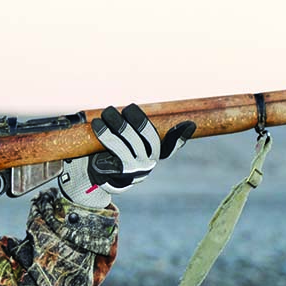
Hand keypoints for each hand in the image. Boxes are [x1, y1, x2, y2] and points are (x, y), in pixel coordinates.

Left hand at [58, 104, 194, 207]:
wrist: (105, 177)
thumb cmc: (121, 153)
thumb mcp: (135, 144)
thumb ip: (145, 133)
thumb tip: (180, 122)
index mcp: (156, 154)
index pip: (170, 145)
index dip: (180, 136)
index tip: (189, 124)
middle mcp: (149, 163)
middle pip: (144, 136)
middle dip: (133, 118)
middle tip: (120, 108)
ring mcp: (135, 168)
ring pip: (127, 141)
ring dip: (115, 124)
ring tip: (106, 113)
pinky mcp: (119, 171)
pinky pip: (114, 148)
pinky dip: (105, 135)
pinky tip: (97, 125)